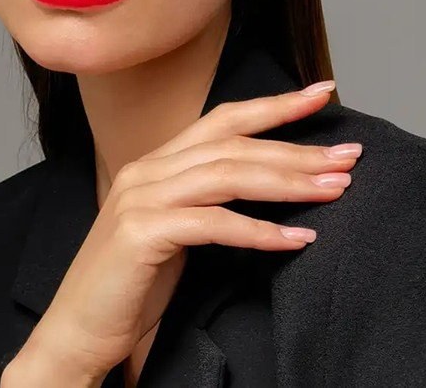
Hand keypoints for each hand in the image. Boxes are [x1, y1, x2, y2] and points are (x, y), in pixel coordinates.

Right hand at [28, 83, 360, 379]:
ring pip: (227, 174)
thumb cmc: (131, 286)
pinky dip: (259, 231)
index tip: (321, 94)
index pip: (223, 120)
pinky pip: (213, 224)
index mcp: (156, 163)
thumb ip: (207, 201)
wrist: (76, 331)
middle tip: (349, 155)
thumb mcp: (174, 231)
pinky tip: (297, 239)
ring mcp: (141, 197)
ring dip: (288, 181)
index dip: (274, 105)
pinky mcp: (142, 232)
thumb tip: (268, 188)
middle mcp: (147, 169)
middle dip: (296, 146)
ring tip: (337, 189)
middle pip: (233, 143)